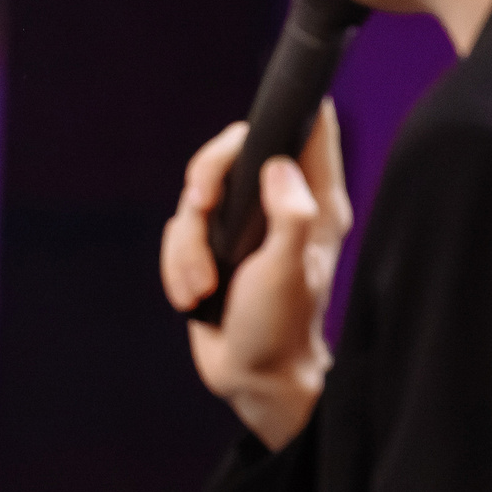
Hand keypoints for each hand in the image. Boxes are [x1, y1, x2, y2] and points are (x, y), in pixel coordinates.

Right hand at [160, 102, 351, 449]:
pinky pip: (179, 233)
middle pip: (233, 151)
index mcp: (314, 201)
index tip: (249, 137)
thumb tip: (276, 165)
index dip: (281, 112)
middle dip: (205, 179)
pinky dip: (177, 266)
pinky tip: (195, 297)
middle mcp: (279, 204)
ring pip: (196, 198)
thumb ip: (288, 215)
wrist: (252, 378)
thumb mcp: (287, 272)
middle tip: (201, 205)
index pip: (308, 127)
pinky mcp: (213, 247)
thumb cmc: (280, 328)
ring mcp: (245, 226)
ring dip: (187, 246)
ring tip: (202, 287)